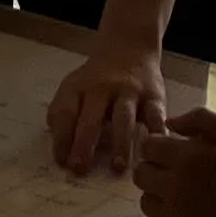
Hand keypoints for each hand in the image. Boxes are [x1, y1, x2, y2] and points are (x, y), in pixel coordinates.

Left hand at [49, 36, 169, 174]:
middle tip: (79, 169)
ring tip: (118, 167)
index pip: (65, 113)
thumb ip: (63, 115)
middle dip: (83, 144)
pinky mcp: (153, 95)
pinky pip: (155, 114)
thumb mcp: (74, 88)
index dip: (61, 137)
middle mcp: (101, 88)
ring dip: (120, 143)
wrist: (129, 47)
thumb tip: (59, 152)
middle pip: (90, 118)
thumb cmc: (96, 80)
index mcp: (77, 88)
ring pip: (123, 117)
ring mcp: (128, 91)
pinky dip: (156, 131)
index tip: (62, 162)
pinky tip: (155, 148)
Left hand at [136, 109, 215, 216]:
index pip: (149, 147)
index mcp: (188, 160)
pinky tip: (192, 212)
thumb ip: (203, 118)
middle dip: (153, 168)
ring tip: (181, 190)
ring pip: (147, 202)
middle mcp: (176, 189)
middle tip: (172, 169)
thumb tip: (170, 122)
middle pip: (141, 175)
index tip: (169, 149)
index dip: (158, 145)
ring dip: (158, 194)